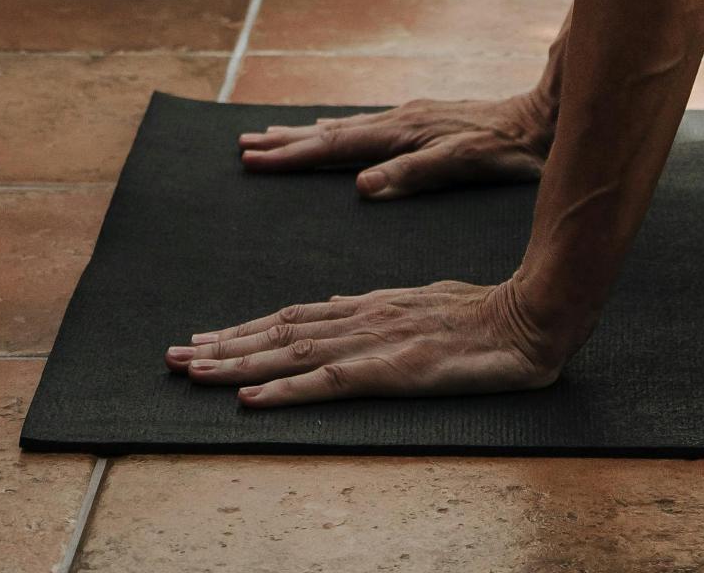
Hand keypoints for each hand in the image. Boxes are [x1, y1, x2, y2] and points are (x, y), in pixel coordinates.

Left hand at [165, 276, 567, 404]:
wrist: (532, 317)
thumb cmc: (486, 316)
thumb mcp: (424, 304)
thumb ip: (377, 310)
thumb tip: (334, 308)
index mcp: (370, 305)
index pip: (293, 317)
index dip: (245, 330)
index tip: (203, 340)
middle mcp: (362, 317)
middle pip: (278, 332)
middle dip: (221, 345)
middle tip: (171, 356)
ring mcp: (375, 342)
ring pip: (290, 353)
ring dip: (235, 364)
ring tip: (191, 371)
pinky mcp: (392, 369)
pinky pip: (327, 382)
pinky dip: (284, 392)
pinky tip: (250, 399)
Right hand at [234, 94, 551, 197]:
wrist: (542, 120)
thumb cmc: (506, 150)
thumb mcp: (462, 163)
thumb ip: (413, 173)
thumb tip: (361, 186)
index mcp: (402, 134)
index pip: (334, 146)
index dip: (291, 156)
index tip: (252, 159)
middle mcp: (399, 120)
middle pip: (330, 133)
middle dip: (286, 142)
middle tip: (243, 146)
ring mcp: (409, 119)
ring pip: (345, 127)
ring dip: (306, 134)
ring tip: (271, 136)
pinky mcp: (421, 123)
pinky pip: (366, 127)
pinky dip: (337, 132)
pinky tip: (332, 132)